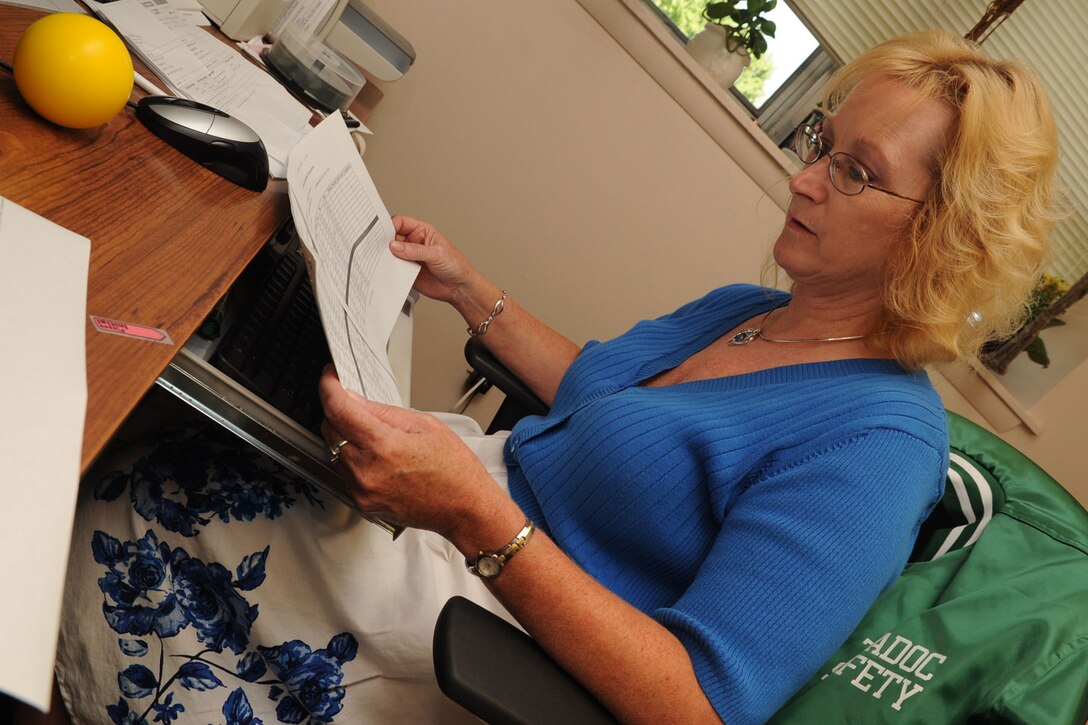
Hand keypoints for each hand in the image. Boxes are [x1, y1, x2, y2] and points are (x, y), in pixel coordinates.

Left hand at [319, 366, 507, 540]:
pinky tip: (378, 458)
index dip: (329, 387)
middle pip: (329, 429)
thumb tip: (354, 399)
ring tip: (378, 437)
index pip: (338, 409)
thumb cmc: (454, 469)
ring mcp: (362, 490)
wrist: (464, 507)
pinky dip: (353, 459)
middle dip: (338, 411)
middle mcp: (367, 471)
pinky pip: (344, 472)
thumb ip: (383, 411)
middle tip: (358, 405)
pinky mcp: (362, 503)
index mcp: (384, 446)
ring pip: (334, 451)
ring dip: (346, 437)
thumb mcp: (424, 424)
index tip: (329, 378)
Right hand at [390, 215, 477, 304]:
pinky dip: (390, 269)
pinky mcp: (407, 271)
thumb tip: (395, 246)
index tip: (384, 234)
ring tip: (387, 261)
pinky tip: (391, 271)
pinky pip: (394, 268)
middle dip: (385, 242)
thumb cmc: (456, 265)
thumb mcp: (437, 254)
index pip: (401, 223)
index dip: (391, 226)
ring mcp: (410, 257)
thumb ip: (415, 250)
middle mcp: (414, 243)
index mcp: (422, 231)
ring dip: (387, 257)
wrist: (459, 287)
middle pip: (392, 237)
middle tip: (382, 249)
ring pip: (391, 253)